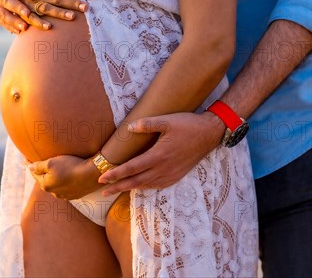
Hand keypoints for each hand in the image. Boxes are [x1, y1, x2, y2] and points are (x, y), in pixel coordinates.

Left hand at [29, 154, 102, 199]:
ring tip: (54, 170)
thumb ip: (39, 166)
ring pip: (56, 185)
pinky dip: (64, 181)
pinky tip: (67, 176)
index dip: (30, 164)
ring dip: (54, 178)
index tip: (27, 157)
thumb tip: (29, 167)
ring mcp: (66, 195)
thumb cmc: (71, 166)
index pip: (34, 173)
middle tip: (40, 163)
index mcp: (46, 185)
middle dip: (42, 172)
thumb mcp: (52, 163)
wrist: (93, 174)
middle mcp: (54, 193)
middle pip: (45, 180)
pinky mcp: (76, 194)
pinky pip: (66, 187)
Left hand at [98, 112, 224, 195]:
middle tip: (101, 191)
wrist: (209, 134)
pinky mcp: (177, 176)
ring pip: (146, 185)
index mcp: (158, 156)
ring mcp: (170, 174)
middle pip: (135, 182)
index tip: (102, 178)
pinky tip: (138, 187)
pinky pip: (157, 186)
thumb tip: (129, 128)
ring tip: (116, 190)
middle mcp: (163, 169)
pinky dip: (144, 188)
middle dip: (117, 186)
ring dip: (129, 188)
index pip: (131, 168)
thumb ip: (147, 124)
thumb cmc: (188, 125)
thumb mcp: (167, 120)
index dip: (115, 174)